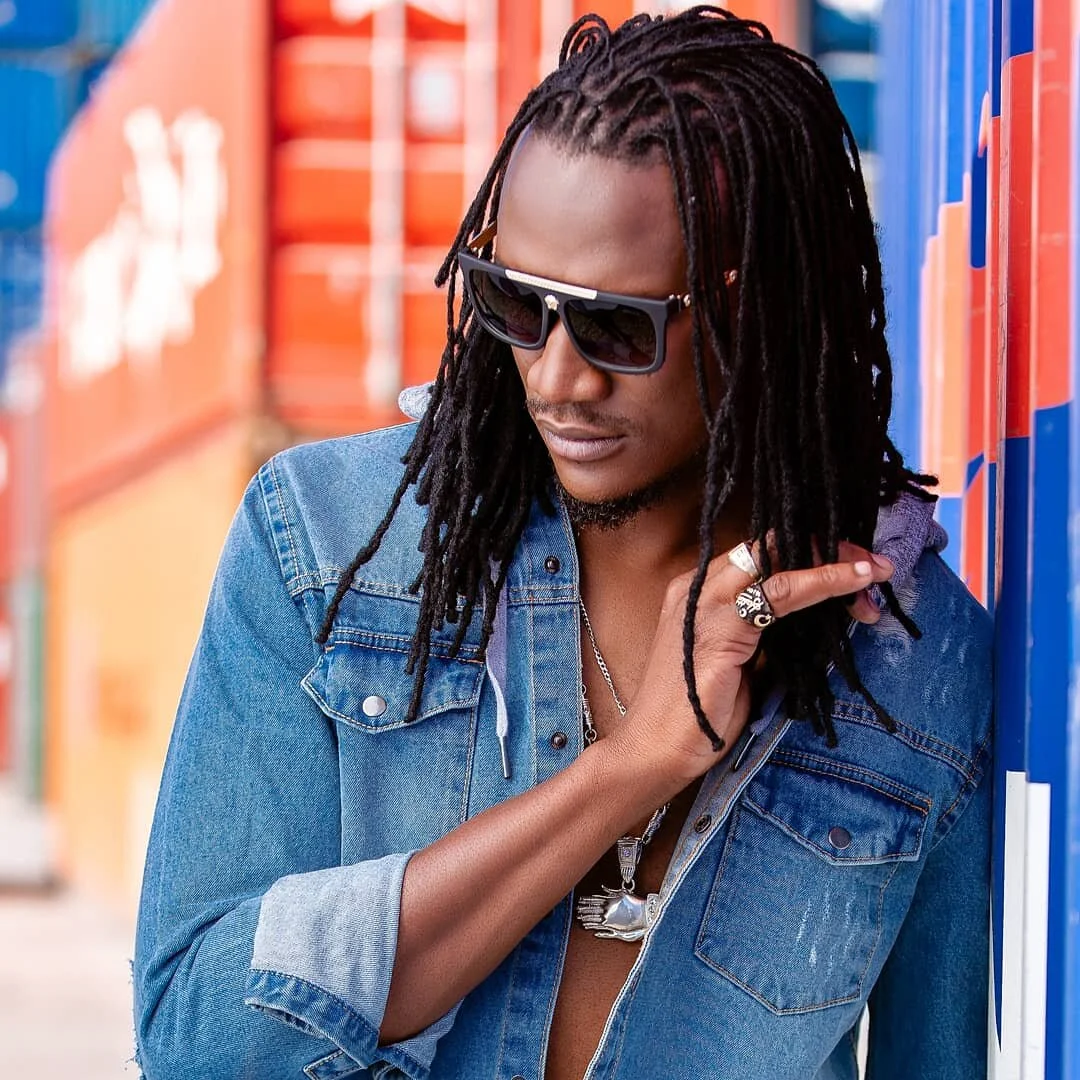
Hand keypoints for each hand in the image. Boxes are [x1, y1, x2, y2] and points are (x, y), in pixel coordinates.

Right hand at [609, 542, 894, 787]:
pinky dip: (824, 582)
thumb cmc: (696, 715)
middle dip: (826, 548)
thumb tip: (815, 622)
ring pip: (777, 556)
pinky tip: (854, 583)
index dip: (808, 553)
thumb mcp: (740, 661)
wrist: (656, 749)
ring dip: (833, 561)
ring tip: (874, 572)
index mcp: (700, 590)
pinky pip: (782, 590)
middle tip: (871, 567)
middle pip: (770, 543)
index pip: (761, 553)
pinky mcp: (720, 626)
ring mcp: (705, 601)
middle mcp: (699, 585)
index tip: (852, 569)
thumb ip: (766, 634)